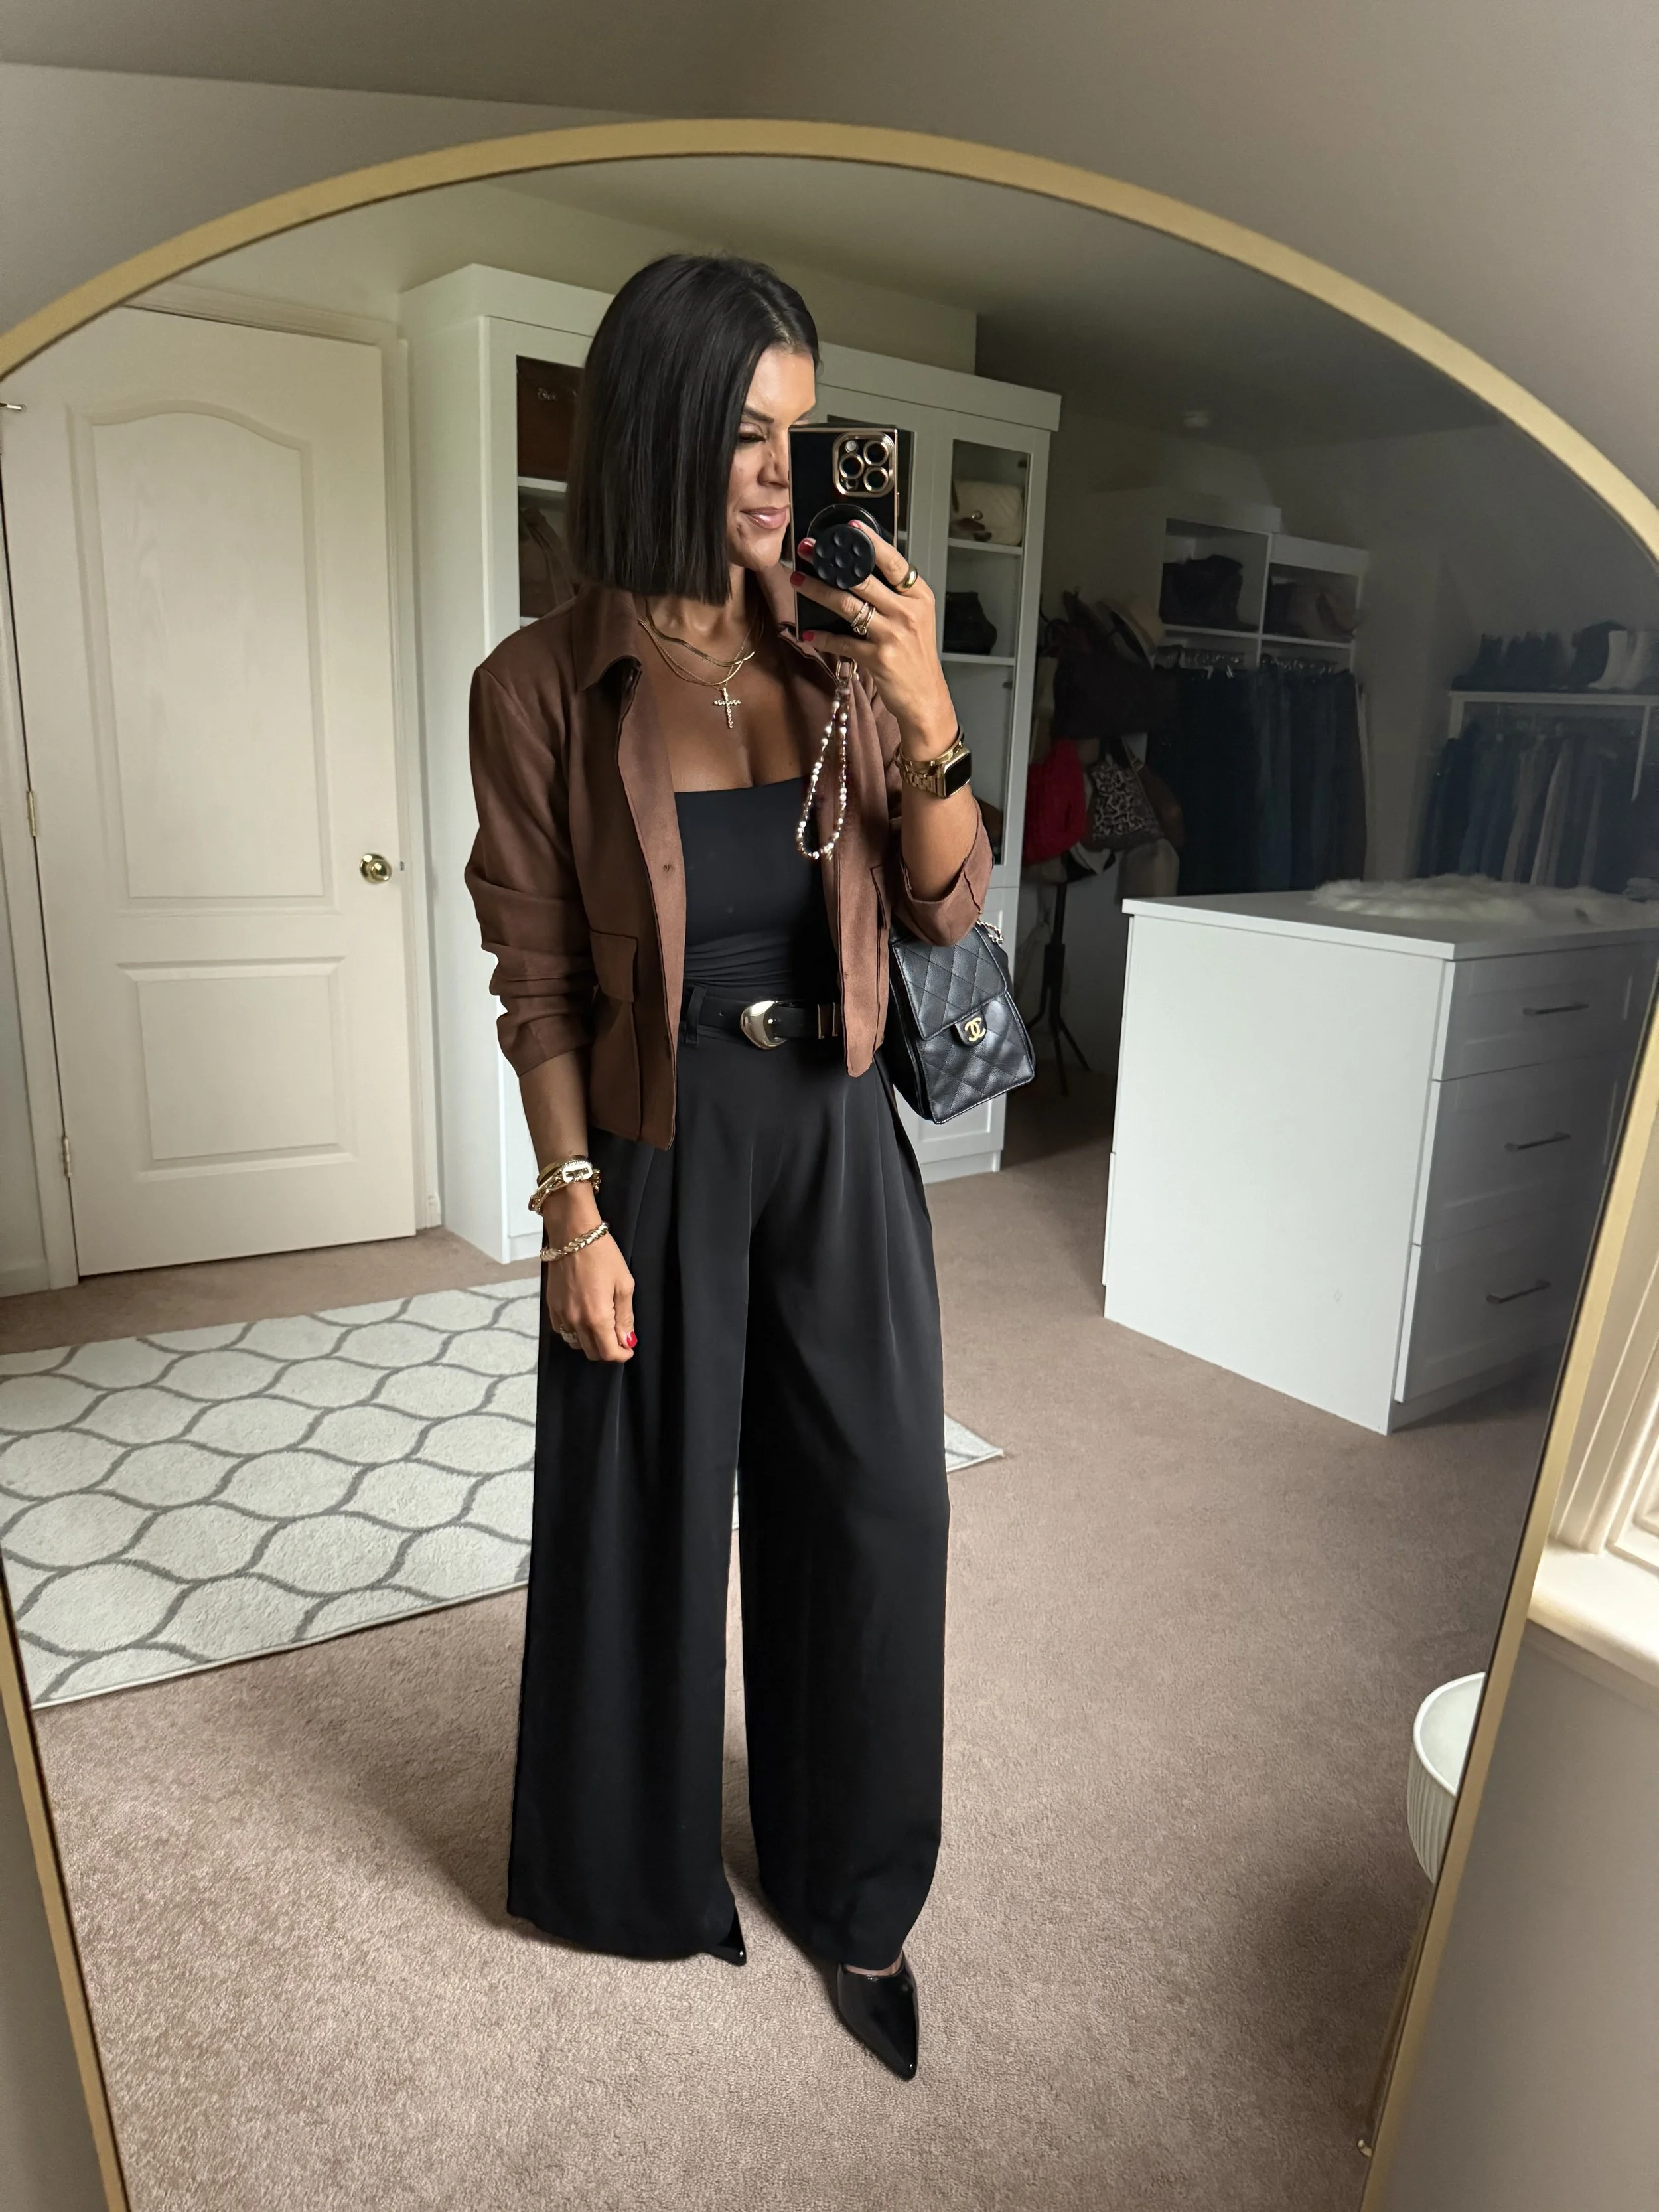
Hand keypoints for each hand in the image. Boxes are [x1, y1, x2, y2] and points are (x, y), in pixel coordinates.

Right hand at [542, 1186, 635, 1361]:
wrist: (573, 1235)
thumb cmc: (602, 1255)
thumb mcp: (624, 1285)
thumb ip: (625, 1317)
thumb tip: (627, 1341)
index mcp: (596, 1317)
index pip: (608, 1352)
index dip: (621, 1355)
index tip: (629, 1349)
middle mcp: (575, 1321)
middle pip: (592, 1352)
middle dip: (608, 1350)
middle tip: (619, 1338)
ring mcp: (561, 1315)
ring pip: (576, 1344)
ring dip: (591, 1343)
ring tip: (603, 1327)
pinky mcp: (552, 1307)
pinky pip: (563, 1331)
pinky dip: (575, 1332)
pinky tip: (585, 1319)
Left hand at [793, 527, 957, 756]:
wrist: (925, 698)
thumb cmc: (915, 657)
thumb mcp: (916, 619)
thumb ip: (895, 596)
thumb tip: (860, 571)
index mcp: (919, 597)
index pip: (893, 562)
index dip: (870, 542)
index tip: (848, 527)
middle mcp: (908, 612)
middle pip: (863, 580)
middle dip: (831, 563)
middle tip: (808, 550)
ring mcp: (893, 635)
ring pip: (848, 606)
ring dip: (818, 592)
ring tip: (798, 581)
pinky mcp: (879, 658)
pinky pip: (842, 642)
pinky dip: (822, 637)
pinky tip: (806, 633)